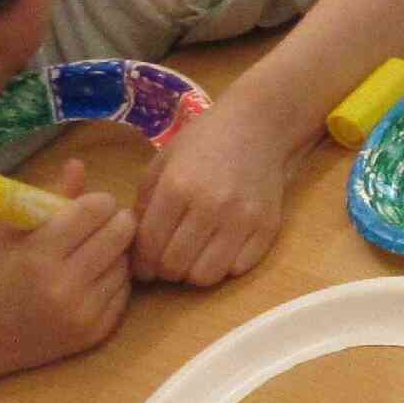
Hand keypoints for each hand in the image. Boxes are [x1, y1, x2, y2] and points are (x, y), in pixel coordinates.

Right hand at [0, 158, 132, 375]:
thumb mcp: (2, 232)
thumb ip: (43, 197)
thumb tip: (78, 164)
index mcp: (38, 256)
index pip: (94, 211)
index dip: (98, 200)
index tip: (89, 204)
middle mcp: (66, 287)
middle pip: (121, 233)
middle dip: (114, 220)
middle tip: (99, 222)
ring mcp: (84, 314)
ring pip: (126, 262)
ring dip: (116, 251)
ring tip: (91, 251)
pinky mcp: (95, 334)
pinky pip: (124, 292)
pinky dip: (114, 279)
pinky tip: (90, 277)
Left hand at [134, 91, 290, 284]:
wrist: (258, 127)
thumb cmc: (203, 142)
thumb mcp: (162, 164)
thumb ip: (146, 205)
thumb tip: (136, 249)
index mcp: (177, 187)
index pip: (150, 246)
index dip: (141, 264)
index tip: (143, 266)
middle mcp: (210, 206)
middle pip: (175, 266)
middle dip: (165, 270)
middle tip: (167, 261)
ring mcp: (242, 219)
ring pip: (206, 276)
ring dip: (194, 273)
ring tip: (193, 258)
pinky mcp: (267, 228)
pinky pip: (238, 269)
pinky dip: (224, 266)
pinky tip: (220, 250)